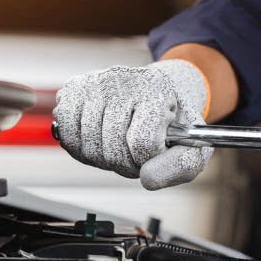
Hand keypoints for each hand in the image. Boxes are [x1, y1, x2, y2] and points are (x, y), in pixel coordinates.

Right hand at [53, 60, 212, 189]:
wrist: (168, 89)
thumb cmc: (178, 121)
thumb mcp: (195, 145)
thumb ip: (180, 167)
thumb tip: (147, 179)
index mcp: (156, 92)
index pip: (141, 142)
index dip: (147, 159)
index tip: (155, 151)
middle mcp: (123, 82)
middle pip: (111, 147)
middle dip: (125, 163)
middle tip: (137, 155)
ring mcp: (96, 83)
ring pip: (86, 142)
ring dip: (102, 158)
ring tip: (120, 148)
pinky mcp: (76, 87)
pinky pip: (65, 128)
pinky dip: (80, 145)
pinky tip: (98, 141)